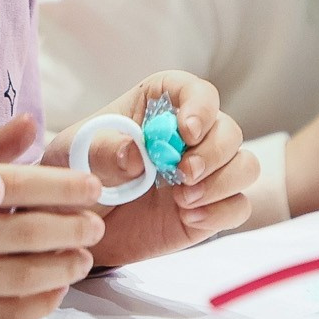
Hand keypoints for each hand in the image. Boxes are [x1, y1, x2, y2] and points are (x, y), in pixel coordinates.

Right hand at [0, 114, 104, 318]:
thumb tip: (31, 123)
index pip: (11, 185)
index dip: (60, 186)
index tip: (92, 187)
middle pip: (22, 232)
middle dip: (71, 227)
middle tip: (97, 223)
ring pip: (18, 276)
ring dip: (62, 266)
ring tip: (82, 256)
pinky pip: (2, 316)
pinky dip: (38, 303)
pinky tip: (55, 289)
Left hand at [61, 73, 258, 267]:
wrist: (78, 227)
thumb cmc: (75, 175)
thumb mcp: (72, 157)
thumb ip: (103, 152)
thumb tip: (136, 154)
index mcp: (158, 107)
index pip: (195, 91)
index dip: (200, 106)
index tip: (187, 131)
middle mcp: (189, 136)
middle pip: (229, 129)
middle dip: (215, 151)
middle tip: (184, 174)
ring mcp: (204, 173)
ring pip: (245, 165)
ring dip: (224, 181)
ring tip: (184, 200)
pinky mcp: (210, 208)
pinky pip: (239, 206)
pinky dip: (221, 212)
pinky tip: (190, 219)